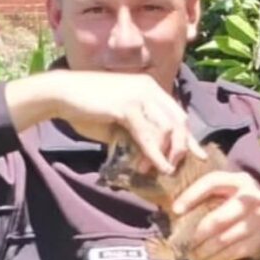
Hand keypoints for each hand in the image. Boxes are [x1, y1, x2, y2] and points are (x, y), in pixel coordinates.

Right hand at [4, 70, 204, 173]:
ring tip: (163, 171)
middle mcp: (149, 88)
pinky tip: (159, 168)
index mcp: (150, 88)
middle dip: (183, 147)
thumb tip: (152, 155)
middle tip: (178, 168)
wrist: (61, 94)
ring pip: (168, 128)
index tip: (198, 156)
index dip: (189, 137)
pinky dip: (156, 153)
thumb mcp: (120, 121)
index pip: (178, 114)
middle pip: (179, 121)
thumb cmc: (88, 108)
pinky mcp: (127, 106)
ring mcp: (139, 95)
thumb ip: (138, 133)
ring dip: (167, 154)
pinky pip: (149, 134)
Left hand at [171, 171, 259, 259]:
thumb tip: (171, 210)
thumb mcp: (223, 196)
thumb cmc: (234, 209)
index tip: (175, 211)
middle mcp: (253, 198)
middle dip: (196, 235)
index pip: (213, 182)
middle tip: (182, 244)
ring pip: (223, 239)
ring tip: (192, 255)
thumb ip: (203, 199)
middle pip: (218, 219)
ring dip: (203, 251)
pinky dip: (216, 258)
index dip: (192, 195)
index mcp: (240, 181)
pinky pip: (233, 252)